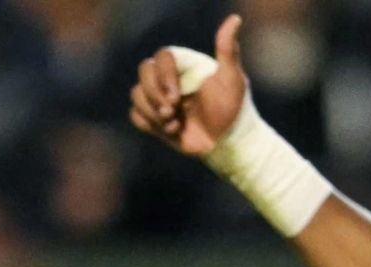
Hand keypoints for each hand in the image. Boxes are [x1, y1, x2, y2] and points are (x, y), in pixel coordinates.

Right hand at [129, 16, 245, 155]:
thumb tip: (235, 19)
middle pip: (144, 71)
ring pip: (136, 94)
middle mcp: (170, 78)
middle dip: (154, 94)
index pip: (161, 57)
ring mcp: (161, 98)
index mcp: (184, 65)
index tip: (176, 97)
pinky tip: (170, 131)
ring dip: (152, 112)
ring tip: (175, 124)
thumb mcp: (232, 79)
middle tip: (172, 112)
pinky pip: (135, 115)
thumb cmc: (233, 109)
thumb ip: (228, 50)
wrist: (228, 142)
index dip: (163, 75)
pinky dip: (148, 124)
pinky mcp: (155, 118)